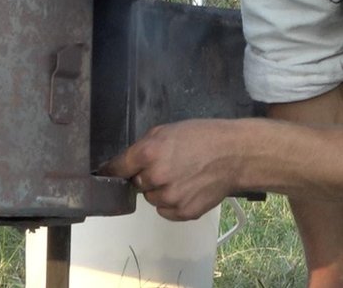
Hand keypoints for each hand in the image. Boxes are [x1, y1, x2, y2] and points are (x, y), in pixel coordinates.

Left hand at [100, 119, 244, 220]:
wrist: (236, 155)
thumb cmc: (204, 136)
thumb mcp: (168, 130)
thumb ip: (145, 146)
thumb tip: (126, 162)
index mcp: (148, 154)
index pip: (117, 168)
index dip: (112, 170)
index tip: (105, 173)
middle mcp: (155, 178)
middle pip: (136, 184)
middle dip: (146, 177)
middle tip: (167, 166)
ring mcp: (169, 198)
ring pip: (152, 199)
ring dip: (161, 190)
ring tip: (183, 176)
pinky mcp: (183, 212)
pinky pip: (166, 211)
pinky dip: (173, 203)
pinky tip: (189, 188)